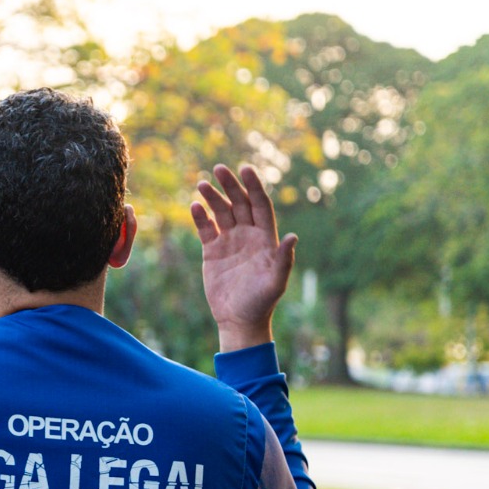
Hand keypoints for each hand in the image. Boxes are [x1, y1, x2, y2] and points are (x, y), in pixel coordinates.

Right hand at [191, 164, 297, 351]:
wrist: (238, 320)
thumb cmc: (261, 302)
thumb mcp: (276, 282)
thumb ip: (283, 259)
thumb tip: (293, 237)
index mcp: (265, 238)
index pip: (260, 205)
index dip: (253, 187)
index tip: (245, 169)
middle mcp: (248, 235)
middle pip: (239, 203)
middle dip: (230, 185)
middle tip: (219, 169)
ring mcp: (229, 242)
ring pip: (221, 212)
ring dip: (212, 197)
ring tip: (202, 184)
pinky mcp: (212, 251)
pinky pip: (205, 229)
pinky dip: (200, 217)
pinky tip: (194, 206)